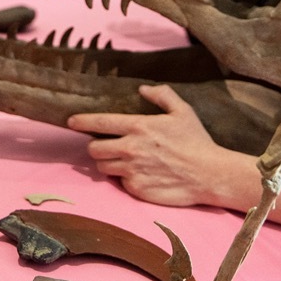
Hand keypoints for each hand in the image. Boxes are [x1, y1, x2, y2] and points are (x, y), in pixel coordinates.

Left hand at [66, 84, 236, 206]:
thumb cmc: (197, 141)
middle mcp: (130, 149)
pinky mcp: (136, 190)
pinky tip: (140, 174)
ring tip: (121, 160)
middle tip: (106, 145)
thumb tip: (143, 90)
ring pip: (103, 167)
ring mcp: (132, 171)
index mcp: (139, 127)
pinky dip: (125, 178)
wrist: (210, 175)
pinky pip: (120, 183)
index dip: (81, 122)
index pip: (100, 123)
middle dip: (96, 146)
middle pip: (94, 149)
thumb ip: (162, 95)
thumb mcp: (183, 111)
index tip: (71, 122)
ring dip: (107, 163)